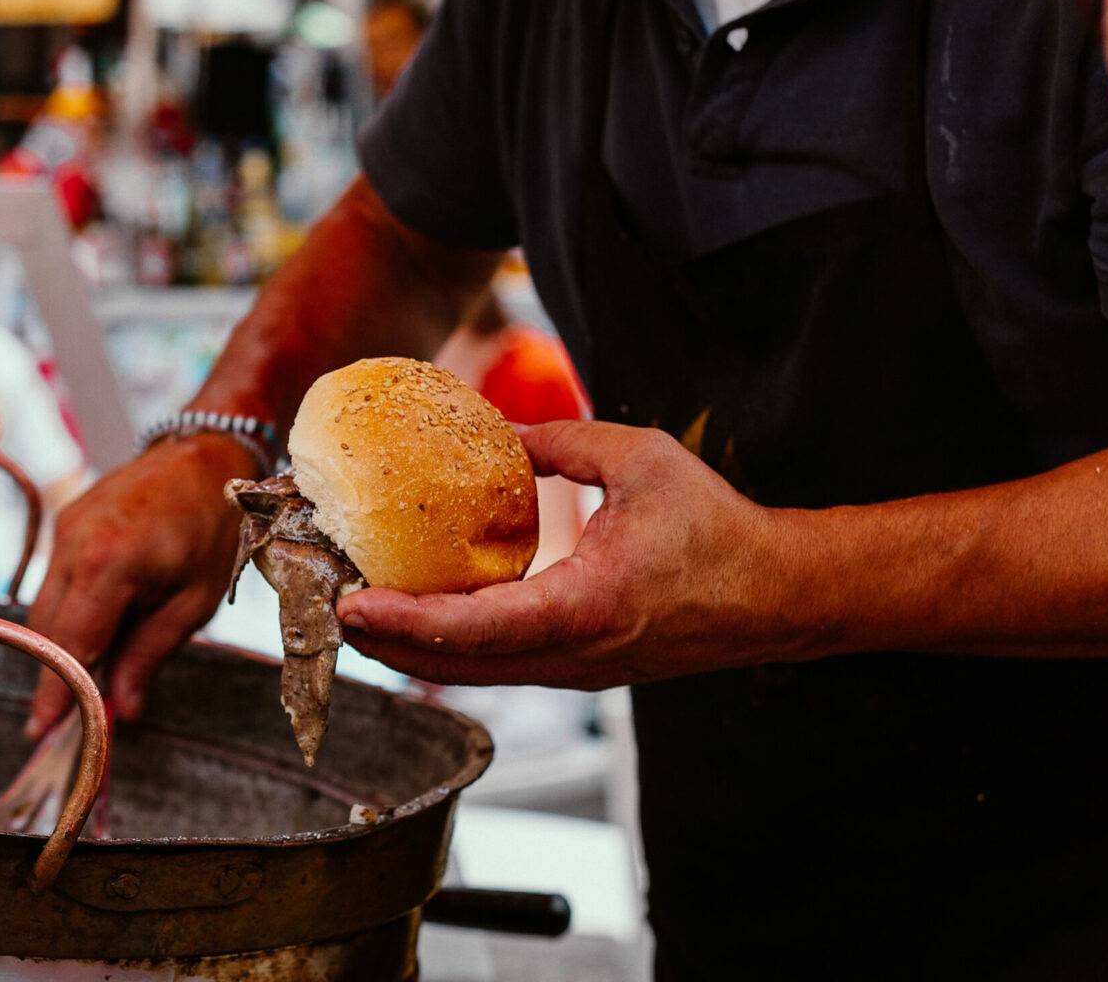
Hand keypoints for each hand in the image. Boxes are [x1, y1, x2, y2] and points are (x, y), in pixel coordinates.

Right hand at [25, 433, 257, 733]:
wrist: (206, 454)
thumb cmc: (213, 525)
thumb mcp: (194, 601)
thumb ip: (149, 654)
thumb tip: (122, 709)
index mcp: (108, 564)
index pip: (70, 644)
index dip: (57, 693)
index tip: (43, 734)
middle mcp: (74, 543)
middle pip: (48, 629)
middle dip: (54, 676)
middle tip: (65, 720)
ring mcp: (65, 528)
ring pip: (47, 606)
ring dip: (63, 642)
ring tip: (91, 674)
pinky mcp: (66, 520)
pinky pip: (58, 579)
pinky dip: (71, 609)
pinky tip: (102, 624)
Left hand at [337, 421, 822, 688]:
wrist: (778, 595)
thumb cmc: (718, 530)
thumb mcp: (639, 460)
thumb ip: (560, 444)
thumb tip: (494, 433)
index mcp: (587, 607)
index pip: (476, 629)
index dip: (406, 621)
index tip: (353, 603)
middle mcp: (573, 654)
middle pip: (457, 665)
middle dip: (386, 642)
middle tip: (329, 605)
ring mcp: (575, 670)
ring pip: (473, 673)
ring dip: (412, 649)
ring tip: (358, 613)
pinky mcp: (578, 666)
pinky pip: (500, 665)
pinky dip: (450, 647)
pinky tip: (421, 617)